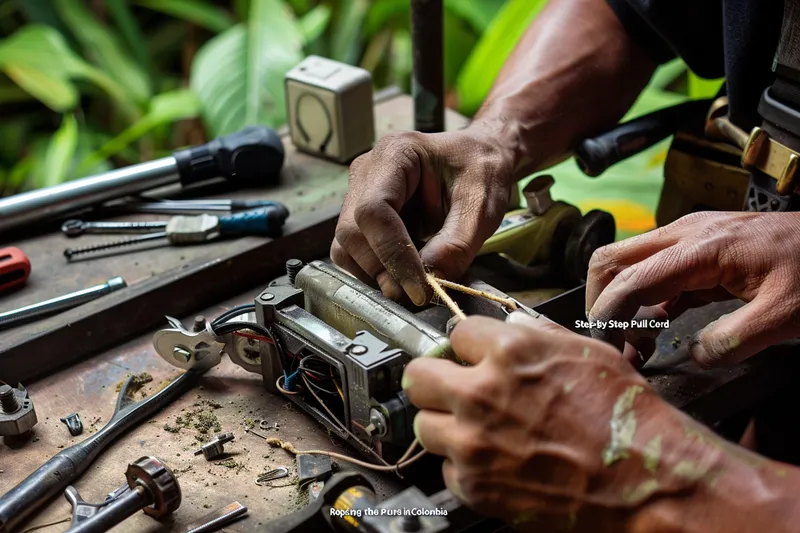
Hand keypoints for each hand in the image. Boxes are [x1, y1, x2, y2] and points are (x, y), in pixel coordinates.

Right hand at [331, 126, 515, 304]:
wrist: (478, 161)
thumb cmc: (481, 171)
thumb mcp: (481, 205)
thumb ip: (456, 244)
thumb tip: (430, 283)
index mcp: (395, 153)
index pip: (374, 211)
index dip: (392, 254)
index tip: (419, 288)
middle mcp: (366, 171)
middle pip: (352, 232)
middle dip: (382, 270)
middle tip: (419, 294)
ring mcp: (358, 194)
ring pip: (347, 247)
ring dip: (376, 274)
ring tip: (415, 283)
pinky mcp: (361, 217)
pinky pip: (354, 253)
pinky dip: (377, 271)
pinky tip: (406, 273)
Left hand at [402, 312, 701, 529]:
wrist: (641, 482)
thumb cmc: (623, 418)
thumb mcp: (585, 352)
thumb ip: (537, 335)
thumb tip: (511, 326)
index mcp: (508, 352)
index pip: (454, 334)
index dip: (468, 346)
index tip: (472, 356)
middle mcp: (481, 394)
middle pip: (418, 376)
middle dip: (434, 378)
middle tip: (451, 387)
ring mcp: (472, 443)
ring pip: (423, 425)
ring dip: (444, 424)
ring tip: (473, 429)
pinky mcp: (474, 485)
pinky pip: (447, 469)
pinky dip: (464, 466)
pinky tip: (493, 462)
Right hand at [586, 212, 799, 367]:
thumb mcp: (786, 315)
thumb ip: (733, 340)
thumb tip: (694, 354)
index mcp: (699, 249)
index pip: (629, 282)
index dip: (611, 319)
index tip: (613, 353)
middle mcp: (683, 234)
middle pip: (609, 260)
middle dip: (599, 303)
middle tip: (613, 342)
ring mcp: (687, 236)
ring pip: (625, 262)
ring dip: (618, 300)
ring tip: (637, 341)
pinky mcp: (695, 247)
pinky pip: (650, 268)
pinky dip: (641, 297)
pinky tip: (658, 325)